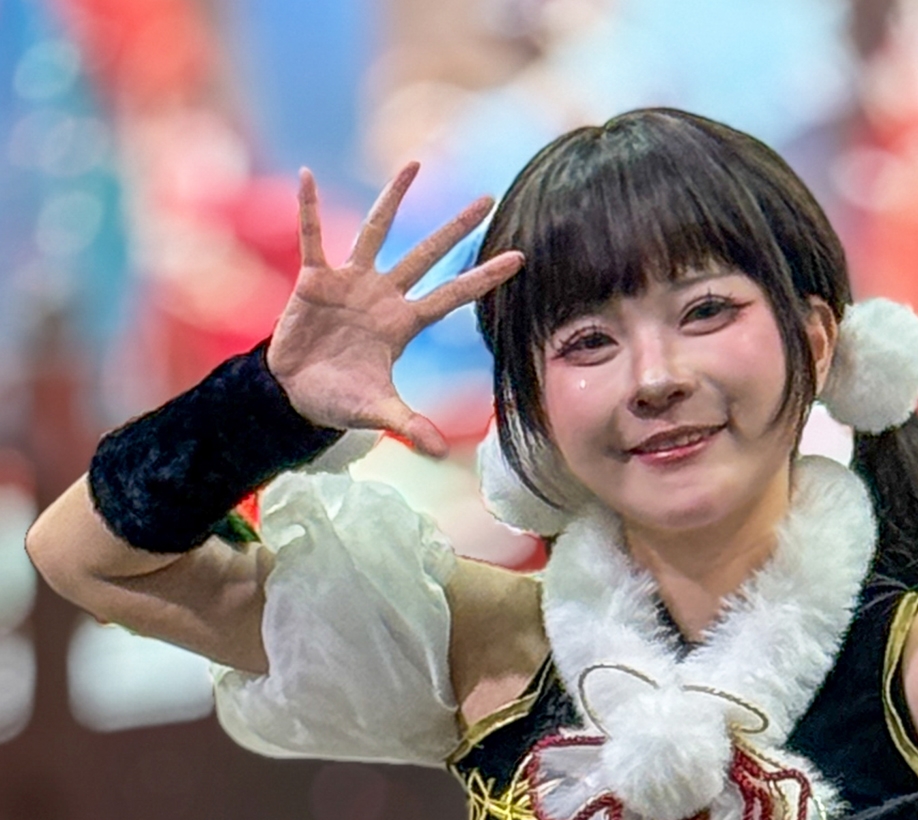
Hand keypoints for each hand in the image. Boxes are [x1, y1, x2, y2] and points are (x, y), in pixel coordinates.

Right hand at [267, 164, 522, 457]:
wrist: (294, 394)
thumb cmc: (339, 400)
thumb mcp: (377, 412)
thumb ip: (408, 425)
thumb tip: (438, 452)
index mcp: (403, 324)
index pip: (453, 296)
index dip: (484, 277)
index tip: (519, 257)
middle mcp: (383, 296)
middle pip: (426, 255)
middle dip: (455, 228)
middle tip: (487, 198)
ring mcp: (350, 283)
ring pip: (377, 231)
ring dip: (393, 198)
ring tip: (414, 165)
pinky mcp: (314, 279)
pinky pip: (313, 237)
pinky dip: (309, 209)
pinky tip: (308, 175)